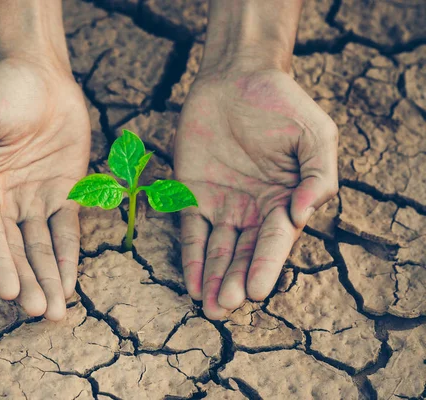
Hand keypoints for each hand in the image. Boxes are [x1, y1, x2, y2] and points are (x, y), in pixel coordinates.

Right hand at [0, 56, 89, 319]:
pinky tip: (71, 282)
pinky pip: (67, 230)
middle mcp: (5, 202)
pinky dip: (69, 256)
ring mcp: (36, 201)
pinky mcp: (65, 194)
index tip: (7, 291)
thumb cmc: (0, 94)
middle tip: (39, 311)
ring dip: (49, 278)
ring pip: (41, 248)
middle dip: (27, 282)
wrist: (40, 75)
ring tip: (56, 310)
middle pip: (15, 250)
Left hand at [175, 68, 337, 319]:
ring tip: (210, 306)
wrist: (236, 78)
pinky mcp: (192, 195)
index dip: (265, 264)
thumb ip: (318, 175)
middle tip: (226, 307)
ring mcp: (222, 205)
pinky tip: (191, 283)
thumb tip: (304, 214)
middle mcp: (254, 210)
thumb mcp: (315, 135)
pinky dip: (191, 257)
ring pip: (217, 250)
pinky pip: (190, 232)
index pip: (275, 240)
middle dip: (235, 281)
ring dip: (213, 278)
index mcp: (285, 200)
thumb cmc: (281, 105)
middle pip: (244, 253)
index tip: (257, 291)